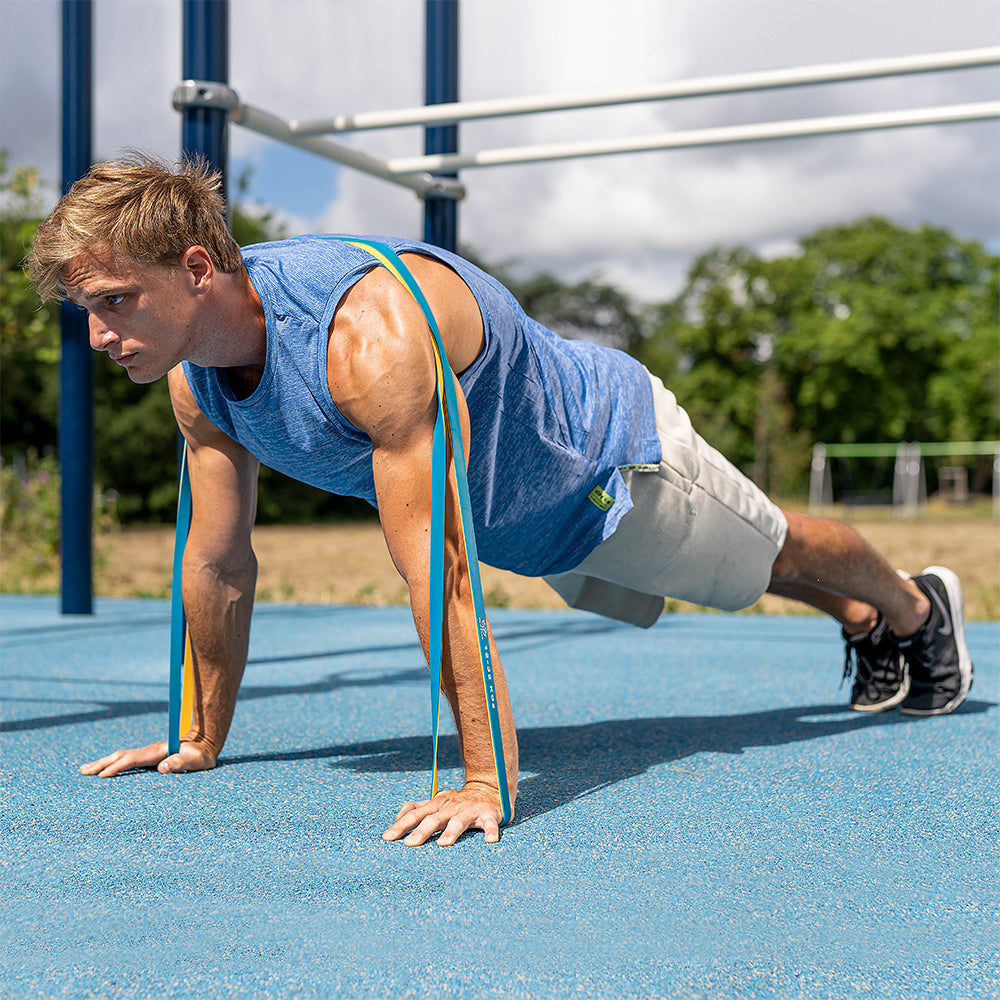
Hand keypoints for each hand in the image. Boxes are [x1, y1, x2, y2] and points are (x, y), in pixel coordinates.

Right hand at [80, 739, 217, 777]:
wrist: (204, 743)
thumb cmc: (201, 755)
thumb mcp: (196, 760)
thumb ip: (181, 763)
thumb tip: (162, 768)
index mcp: (157, 752)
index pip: (133, 759)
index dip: (118, 767)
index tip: (103, 775)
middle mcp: (149, 751)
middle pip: (121, 756)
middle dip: (102, 763)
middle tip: (83, 772)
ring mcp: (148, 754)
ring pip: (121, 757)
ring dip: (104, 763)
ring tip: (85, 770)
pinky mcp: (149, 758)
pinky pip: (127, 761)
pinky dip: (112, 764)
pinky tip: (104, 770)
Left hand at [383, 783, 507, 845]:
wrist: (488, 789)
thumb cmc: (457, 802)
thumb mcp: (436, 803)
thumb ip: (417, 809)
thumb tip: (397, 817)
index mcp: (437, 804)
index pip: (416, 814)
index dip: (401, 825)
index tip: (387, 838)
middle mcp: (451, 806)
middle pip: (434, 818)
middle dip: (421, 831)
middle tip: (409, 845)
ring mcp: (470, 810)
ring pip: (459, 821)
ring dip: (451, 832)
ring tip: (443, 844)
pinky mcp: (488, 815)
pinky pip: (490, 823)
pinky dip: (491, 831)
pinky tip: (490, 841)